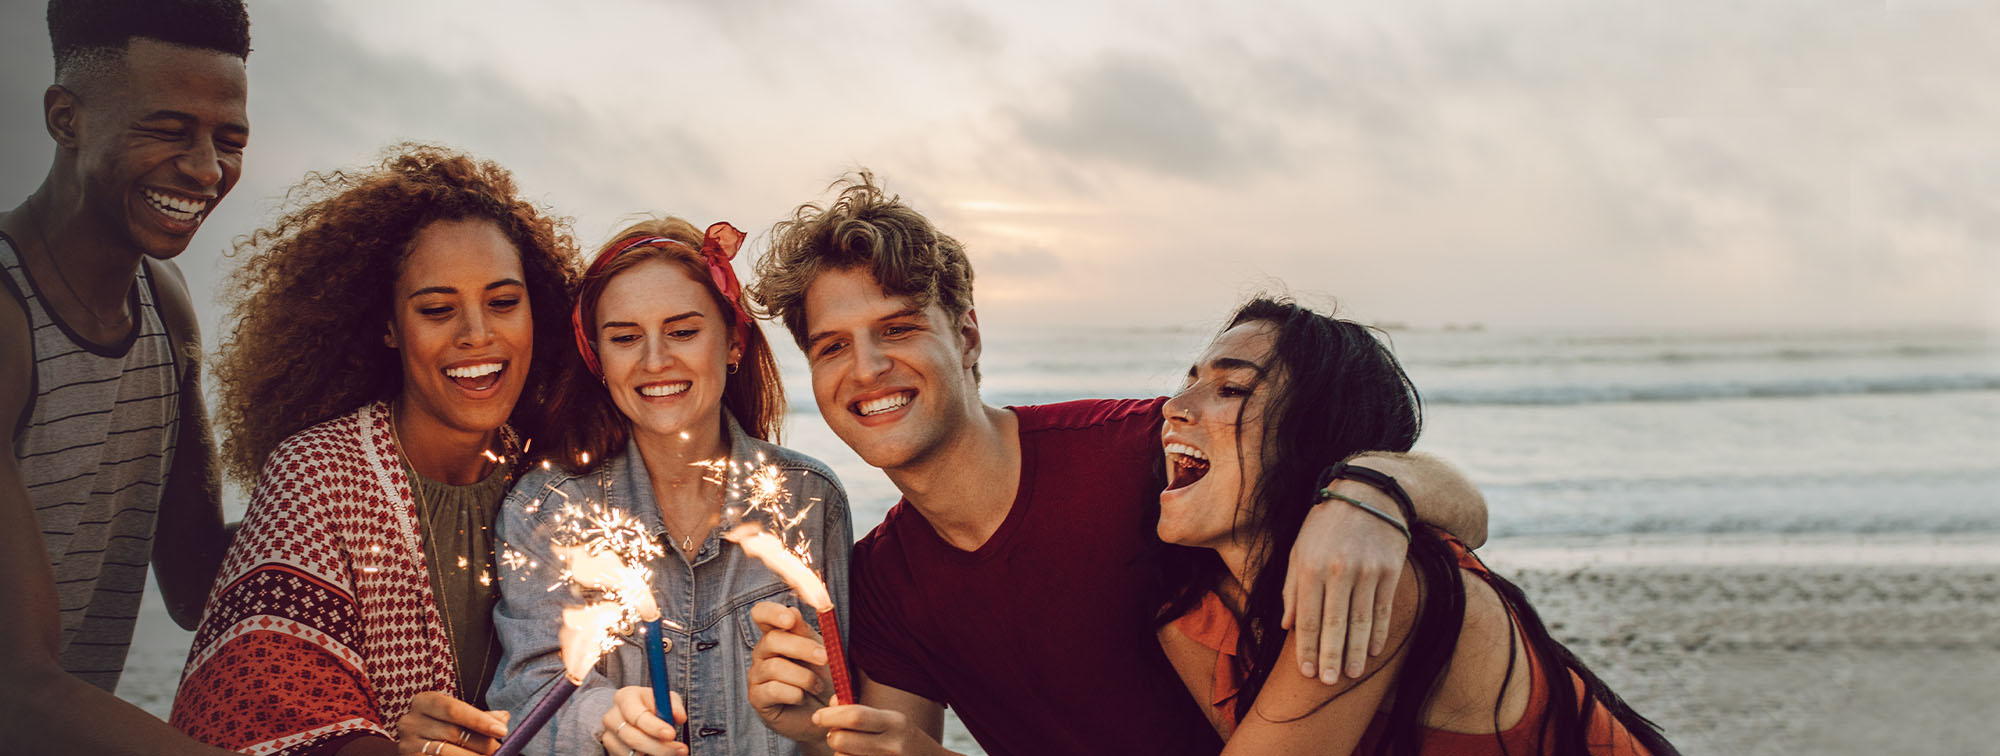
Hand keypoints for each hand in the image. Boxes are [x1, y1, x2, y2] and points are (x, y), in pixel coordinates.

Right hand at [395, 691, 510, 755]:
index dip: (480, 720)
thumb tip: (503, 718)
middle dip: (482, 744)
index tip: (502, 731)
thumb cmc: (441, 726)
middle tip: (500, 750)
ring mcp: (407, 744)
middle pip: (453, 733)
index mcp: (424, 702)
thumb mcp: (456, 716)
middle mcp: (411, 721)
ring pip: (446, 752)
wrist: (417, 744)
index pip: (454, 710)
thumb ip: (479, 717)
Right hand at [600, 686, 685, 755]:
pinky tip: (659, 754)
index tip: (671, 735)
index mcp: (624, 698)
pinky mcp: (610, 750)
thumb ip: (673, 706)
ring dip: (655, 755)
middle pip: (633, 738)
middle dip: (659, 747)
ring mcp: (608, 735)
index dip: (655, 727)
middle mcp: (612, 717)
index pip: (637, 716)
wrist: (633, 714)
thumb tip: (680, 718)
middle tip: (680, 750)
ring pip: (632, 753)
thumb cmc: (651, 704)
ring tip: (673, 752)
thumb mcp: (664, 699)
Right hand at [747, 601, 836, 742]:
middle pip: (772, 640)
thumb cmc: (824, 678)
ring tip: (817, 686)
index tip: (791, 620)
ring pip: (774, 667)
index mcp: (778, 635)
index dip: (772, 613)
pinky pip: (773, 690)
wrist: (825, 713)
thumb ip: (807, 634)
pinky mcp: (757, 698)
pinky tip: (802, 698)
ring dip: (804, 677)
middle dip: (802, 648)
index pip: (761, 614)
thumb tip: (792, 610)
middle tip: (825, 658)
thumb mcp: (821, 653)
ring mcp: (757, 675)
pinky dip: (795, 694)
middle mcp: (763, 653)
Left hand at [813, 705, 945, 755]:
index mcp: (895, 723)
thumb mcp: (891, 720)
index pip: (854, 716)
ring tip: (852, 749)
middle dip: (831, 735)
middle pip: (841, 740)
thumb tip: (831, 704)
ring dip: (839, 752)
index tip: (818, 716)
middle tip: (834, 733)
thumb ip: (861, 710)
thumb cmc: (905, 739)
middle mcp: (892, 745)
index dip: (830, 715)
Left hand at [1283, 481, 1407, 681]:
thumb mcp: (1298, 550)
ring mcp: (1366, 571)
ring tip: (1351, 675)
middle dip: (1329, 657)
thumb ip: (1291, 588)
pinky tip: (1373, 651)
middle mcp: (1337, 570)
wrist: (1368, 494)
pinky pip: (1383, 609)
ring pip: (1360, 621)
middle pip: (1333, 624)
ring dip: (1355, 652)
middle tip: (1327, 683)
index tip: (1305, 672)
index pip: (1307, 618)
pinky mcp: (1389, 570)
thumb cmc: (1325, 525)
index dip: (1305, 648)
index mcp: (1310, 566)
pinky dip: (1378, 633)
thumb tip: (1287, 626)